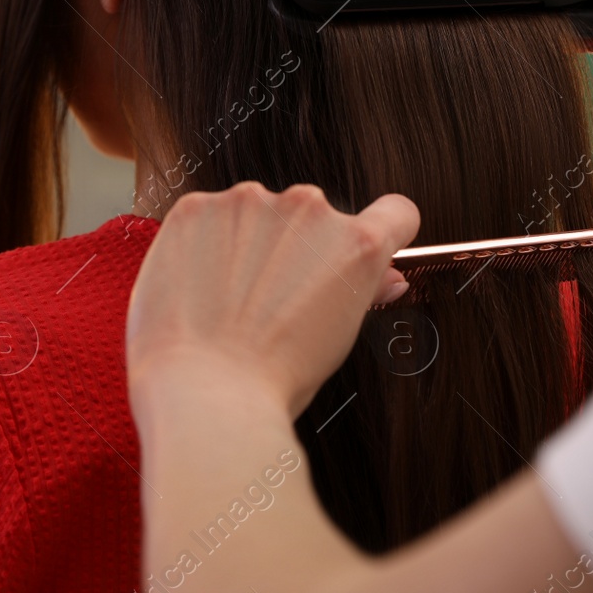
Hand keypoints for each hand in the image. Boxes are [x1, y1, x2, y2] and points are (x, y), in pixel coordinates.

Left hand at [126, 182, 419, 416]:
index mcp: (357, 245)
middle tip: (273, 298)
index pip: (395, 213)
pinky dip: (203, 242)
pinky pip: (207, 215)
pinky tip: (196, 286)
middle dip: (298, 247)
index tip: (359, 249)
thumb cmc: (273, 379)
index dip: (384, 232)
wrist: (205, 389)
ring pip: (256, 213)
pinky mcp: (197, 207)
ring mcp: (249, 202)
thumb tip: (386, 278)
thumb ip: (362, 292)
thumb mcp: (336, 339)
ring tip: (228, 299)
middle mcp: (308, 209)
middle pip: (312, 217)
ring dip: (248, 242)